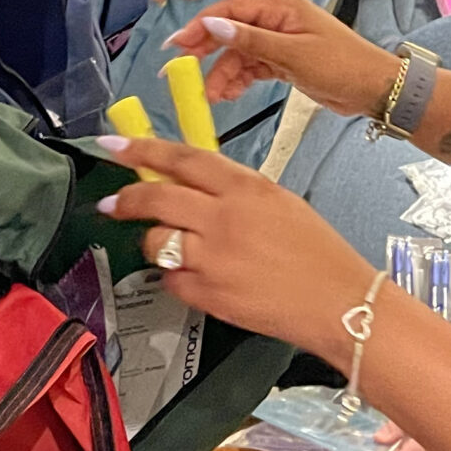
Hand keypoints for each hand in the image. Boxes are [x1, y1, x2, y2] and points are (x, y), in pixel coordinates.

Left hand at [95, 135, 379, 357]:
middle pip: (156, 198)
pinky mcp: (208, 296)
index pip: (182, 159)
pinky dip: (176, 277)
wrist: (337, 304)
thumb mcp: (278, 201)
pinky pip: (171, 280)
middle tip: (113, 201)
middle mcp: (224, 219)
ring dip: (155, 243)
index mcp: (245, 188)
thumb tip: (191, 181)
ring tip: (171, 247)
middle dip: (126, 198)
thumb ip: (234, 188)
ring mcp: (213, 259)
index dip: (143, 150)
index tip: (117, 147)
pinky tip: (197, 276)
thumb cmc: (316, 253)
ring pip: (155, 242)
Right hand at [167, 0, 398, 119]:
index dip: (201, 25)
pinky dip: (239, 80)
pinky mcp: (284, 60)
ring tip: (212, 96)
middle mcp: (277, 18)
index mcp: (280, 6)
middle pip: (231, 31)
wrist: (374, 89)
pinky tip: (228, 94)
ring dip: (223, 73)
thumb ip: (250, 40)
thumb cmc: (341, 65)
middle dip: (207, 52)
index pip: (230, 9)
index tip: (177, 45)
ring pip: (240, 54)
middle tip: (183, 73)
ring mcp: (280, 40)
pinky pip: (253, 67)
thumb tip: (212, 25)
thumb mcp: (292, 54)